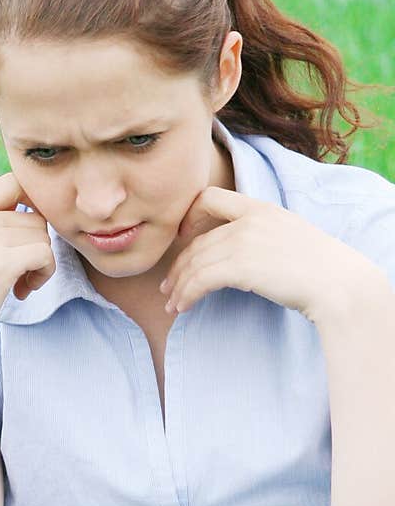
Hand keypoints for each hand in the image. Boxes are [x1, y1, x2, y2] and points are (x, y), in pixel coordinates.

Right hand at [0, 171, 56, 363]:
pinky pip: (45, 254)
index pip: (14, 181)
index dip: (32, 204)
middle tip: (20, 275)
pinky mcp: (0, 262)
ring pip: (42, 236)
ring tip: (19, 285)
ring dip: (40, 264)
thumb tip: (36, 210)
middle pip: (34, 215)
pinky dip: (43, 275)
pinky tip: (22, 292)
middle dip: (35, 246)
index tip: (27, 237)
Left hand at [158, 186, 380, 324]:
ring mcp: (243, 242)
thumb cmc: (320, 268)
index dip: (190, 216)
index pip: (211, 197)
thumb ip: (262, 235)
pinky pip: (200, 281)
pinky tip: (183, 308)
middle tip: (168, 287)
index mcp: (260, 208)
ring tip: (171, 305)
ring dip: (178, 287)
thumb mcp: (290, 236)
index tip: (183, 238)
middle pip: (197, 242)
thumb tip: (240, 255)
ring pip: (194, 264)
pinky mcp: (240, 267)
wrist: (338, 283)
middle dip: (178, 267)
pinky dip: (186, 296)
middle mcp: (248, 221)